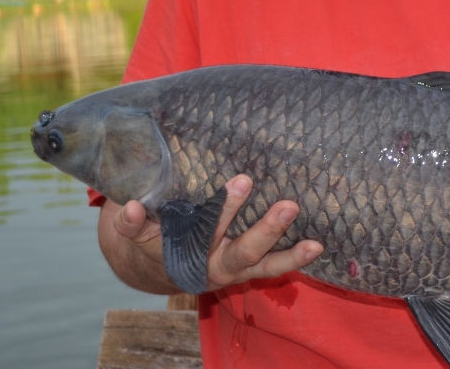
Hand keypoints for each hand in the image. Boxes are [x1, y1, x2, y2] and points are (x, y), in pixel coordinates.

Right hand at [101, 174, 323, 293]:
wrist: (166, 269)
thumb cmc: (157, 238)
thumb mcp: (139, 233)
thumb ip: (131, 223)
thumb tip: (131, 207)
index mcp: (187, 253)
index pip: (203, 230)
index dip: (221, 209)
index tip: (238, 182)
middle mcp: (215, 264)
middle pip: (241, 249)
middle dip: (260, 227)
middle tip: (278, 199)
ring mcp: (238, 267)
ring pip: (263, 263)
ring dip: (287, 250)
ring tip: (315, 243)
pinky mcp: (254, 267)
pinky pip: (276, 265)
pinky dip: (296, 258)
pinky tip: (319, 245)